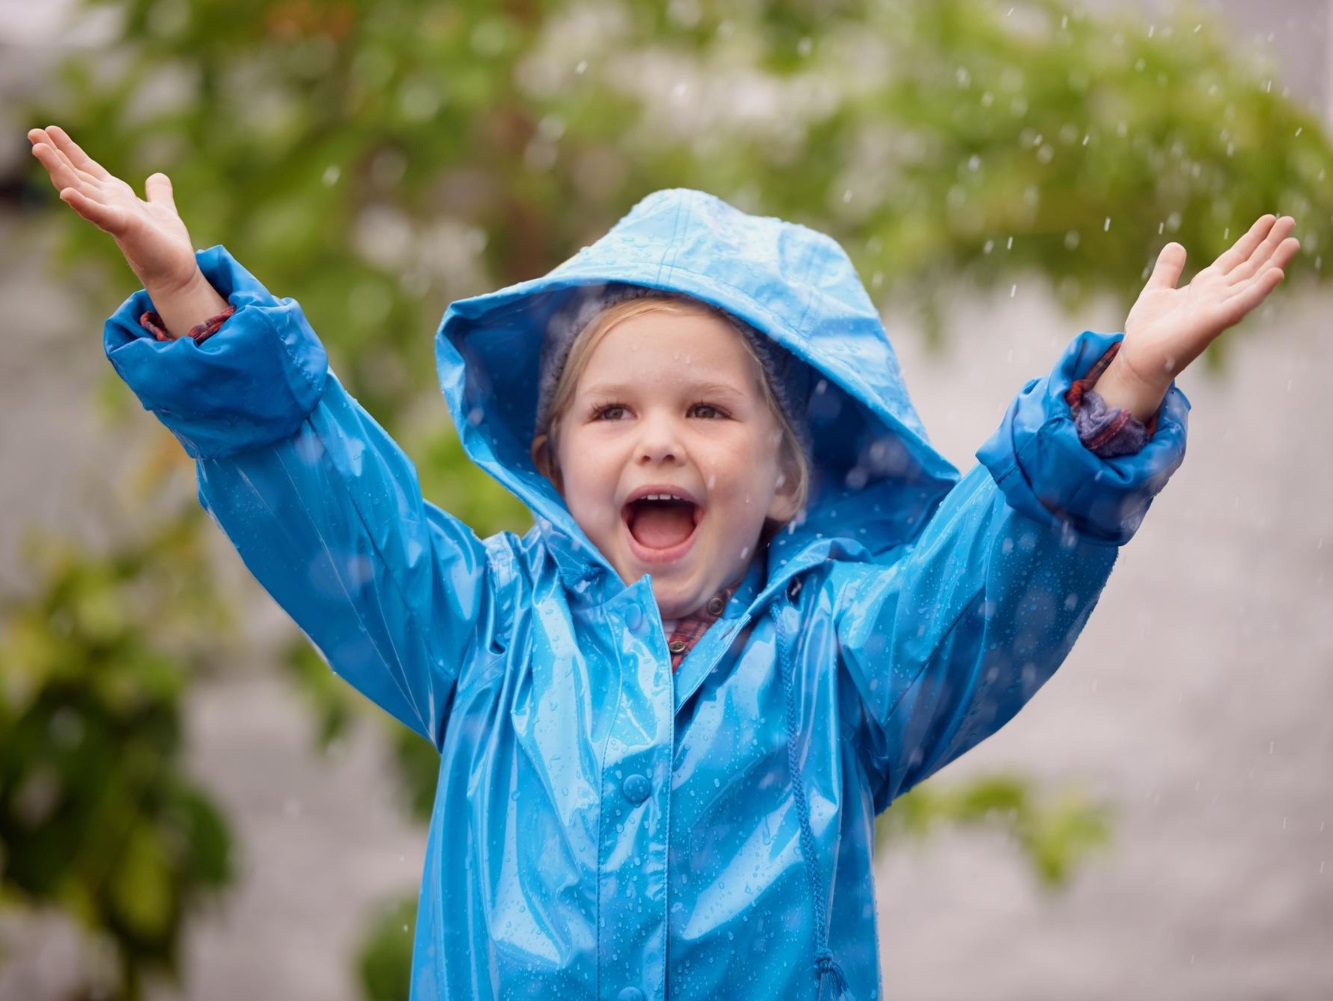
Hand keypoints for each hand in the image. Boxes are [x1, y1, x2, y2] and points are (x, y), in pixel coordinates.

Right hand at [28, 125, 226, 335]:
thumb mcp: (162, 209)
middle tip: (32, 132)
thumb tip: (157, 176)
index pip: (87, 168)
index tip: (50, 129)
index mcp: (116, 196)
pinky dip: (83, 204)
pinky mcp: (124, 228)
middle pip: (76, 175)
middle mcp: (109, 204)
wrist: (177, 273)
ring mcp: (113, 215)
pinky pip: (99, 214)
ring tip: (39, 149)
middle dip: (54, 154)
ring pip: (79, 189)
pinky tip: (66, 194)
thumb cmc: (166, 245)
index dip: (69, 149)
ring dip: (59, 170)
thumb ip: (158, 193)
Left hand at [1094, 214, 1299, 420]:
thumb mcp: (1156, 290)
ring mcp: (1219, 308)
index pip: (1235, 258)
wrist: (1137, 358)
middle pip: (1250, 265)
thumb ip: (1168, 269)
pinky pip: (1242, 303)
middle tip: (1290, 220)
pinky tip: (1276, 273)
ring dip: (1274, 262)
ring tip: (1293, 241)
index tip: (1269, 219)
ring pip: (1253, 281)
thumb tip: (1176, 245)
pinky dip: (1259, 288)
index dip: (1252, 239)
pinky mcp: (1214, 321)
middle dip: (1270, 244)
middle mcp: (1218, 296)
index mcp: (1206, 287)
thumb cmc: (1147, 330)